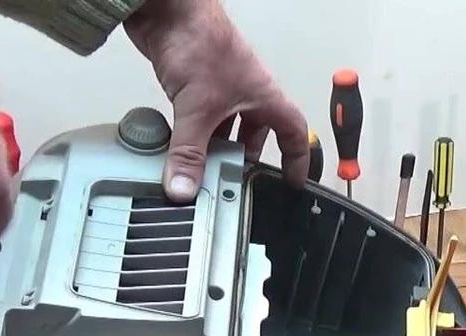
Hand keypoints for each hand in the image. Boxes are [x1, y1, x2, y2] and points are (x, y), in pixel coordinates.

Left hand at [125, 0, 307, 201]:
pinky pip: (197, 116)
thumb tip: (184, 189)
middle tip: (235, 180)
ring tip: (202, 169)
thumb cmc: (201, 40)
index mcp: (263, 96)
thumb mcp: (198, 109)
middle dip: (245, 157)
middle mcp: (244, 92)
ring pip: (224, 125)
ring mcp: (218, 86)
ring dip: (214, 146)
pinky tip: (177, 146)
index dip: (297, 158)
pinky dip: (191, 133)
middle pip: (255, 132)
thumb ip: (189, 153)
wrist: (168, 9)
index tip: (292, 181)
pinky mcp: (191, 82)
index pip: (293, 131)